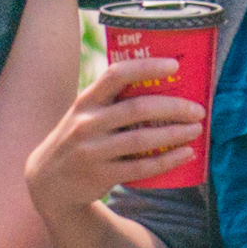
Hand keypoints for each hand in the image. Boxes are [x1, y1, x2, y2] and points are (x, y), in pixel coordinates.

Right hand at [26, 56, 207, 217]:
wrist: (48, 182)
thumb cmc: (78, 139)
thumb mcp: (84, 113)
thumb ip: (112, 100)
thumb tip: (163, 84)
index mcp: (86, 100)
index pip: (116, 74)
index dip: (147, 67)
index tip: (175, 65)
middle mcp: (87, 123)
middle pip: (137, 109)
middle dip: (173, 107)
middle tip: (198, 109)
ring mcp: (93, 151)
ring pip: (142, 140)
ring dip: (174, 134)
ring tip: (196, 130)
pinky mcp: (101, 176)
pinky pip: (141, 168)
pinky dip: (167, 160)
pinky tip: (186, 153)